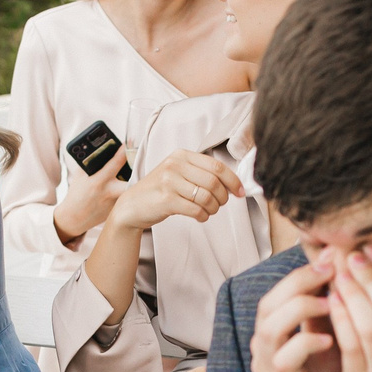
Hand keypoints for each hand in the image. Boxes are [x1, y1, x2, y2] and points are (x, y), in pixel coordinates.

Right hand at [53, 142, 128, 244]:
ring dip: (136, 178)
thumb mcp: (80, 175)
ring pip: (133, 188)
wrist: (74, 217)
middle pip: (133, 177)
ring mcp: (116, 202)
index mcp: (98, 181)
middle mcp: (109, 192)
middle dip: (138, 167)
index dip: (124, 151)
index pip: (116, 162)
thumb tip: (103, 149)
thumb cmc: (77, 193)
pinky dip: (131, 189)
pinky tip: (131, 183)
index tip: (129, 144)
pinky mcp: (119, 209)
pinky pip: (129, 196)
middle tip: (140, 158)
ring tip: (138, 169)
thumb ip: (90, 162)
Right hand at [109, 151, 239, 232]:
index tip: (240, 192)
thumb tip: (231, 182)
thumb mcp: (177, 173)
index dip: (233, 180)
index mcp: (181, 155)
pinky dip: (203, 216)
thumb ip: (199, 172)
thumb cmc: (159, 190)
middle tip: (221, 204)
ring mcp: (169, 182)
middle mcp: (175, 165)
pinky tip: (200, 217)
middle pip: (214, 182)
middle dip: (223, 197)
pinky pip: (196, 210)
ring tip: (209, 211)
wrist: (132, 206)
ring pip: (206, 197)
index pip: (216, 166)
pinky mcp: (166, 200)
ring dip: (213, 208)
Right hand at [250, 259, 349, 371]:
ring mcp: (269, 367)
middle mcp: (267, 345)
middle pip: (271, 299)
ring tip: (336, 300)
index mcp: (280, 330)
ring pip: (271, 324)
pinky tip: (332, 340)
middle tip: (336, 267)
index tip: (342, 253)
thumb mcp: (339, 342)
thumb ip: (339, 311)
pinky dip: (306, 343)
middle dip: (302, 279)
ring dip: (302, 307)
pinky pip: (284, 357)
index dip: (310, 268)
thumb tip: (358, 268)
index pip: (284, 288)